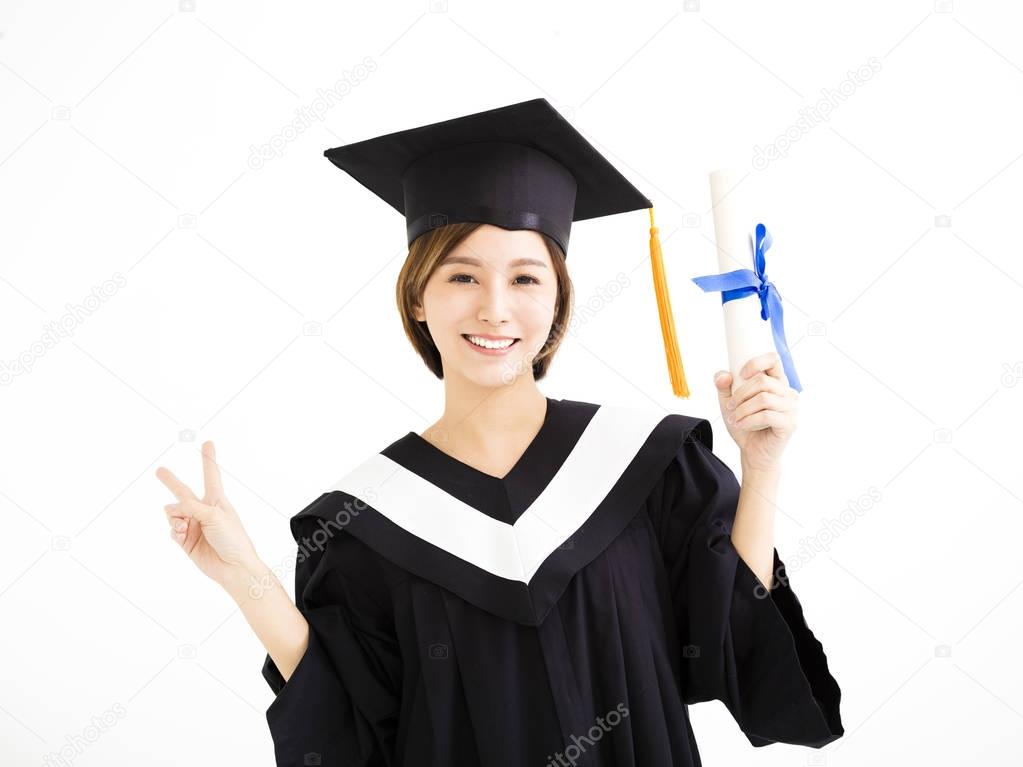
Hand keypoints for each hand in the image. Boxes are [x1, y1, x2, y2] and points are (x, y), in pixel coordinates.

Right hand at [156, 441, 259, 588]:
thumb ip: (191, 507)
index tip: (208, 443)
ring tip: (184, 525)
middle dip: (171, 481)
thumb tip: (169, 507)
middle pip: (183, 492)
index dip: (208, 459)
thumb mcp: (214, 515)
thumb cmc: (232, 538)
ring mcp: (194, 526)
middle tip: (159, 470)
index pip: (210, 475)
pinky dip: (175, 530)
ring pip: (173, 514)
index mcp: (217, 500)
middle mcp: (204, 511)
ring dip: (175, 517)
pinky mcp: (186, 541)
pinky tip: (182, 533)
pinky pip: (173, 530)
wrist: (233, 567)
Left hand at [714, 352, 798, 472]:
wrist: (753, 453)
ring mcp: (791, 408)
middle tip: (730, 407)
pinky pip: (767, 415)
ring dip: (743, 409)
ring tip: (734, 419)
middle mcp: (788, 392)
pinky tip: (741, 425)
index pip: (773, 359)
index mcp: (776, 383)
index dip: (756, 362)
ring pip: (764, 398)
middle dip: (741, 394)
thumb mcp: (729, 403)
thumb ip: (723, 386)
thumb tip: (724, 375)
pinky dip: (749, 420)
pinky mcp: (789, 424)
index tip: (740, 374)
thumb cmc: (745, 425)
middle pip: (763, 381)